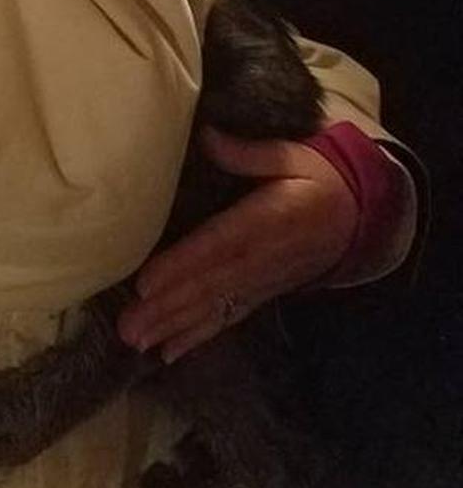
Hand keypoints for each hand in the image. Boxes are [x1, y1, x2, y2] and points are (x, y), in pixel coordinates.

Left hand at [117, 125, 358, 363]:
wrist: (359, 217)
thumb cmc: (319, 177)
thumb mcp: (293, 155)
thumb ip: (249, 152)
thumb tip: (207, 135)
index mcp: (266, 221)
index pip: (216, 246)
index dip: (181, 265)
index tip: (146, 283)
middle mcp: (261, 259)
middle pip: (207, 286)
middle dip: (166, 308)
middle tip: (128, 329)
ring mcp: (261, 282)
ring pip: (213, 307)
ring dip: (173, 327)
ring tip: (138, 343)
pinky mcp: (261, 294)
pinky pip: (228, 318)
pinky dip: (197, 337)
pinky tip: (168, 353)